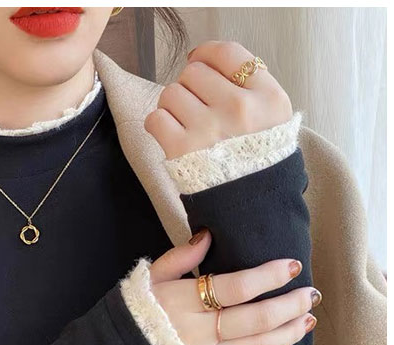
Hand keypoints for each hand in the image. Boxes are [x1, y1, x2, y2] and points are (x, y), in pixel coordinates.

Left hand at [144, 40, 292, 159]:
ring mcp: (208, 128)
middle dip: (189, 87)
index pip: (227, 54)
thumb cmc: (255, 163)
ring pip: (171, 92)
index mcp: (267, 97)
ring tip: (185, 125)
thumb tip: (201, 58)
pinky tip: (172, 136)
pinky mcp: (181, 148)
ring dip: (172, 107)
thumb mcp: (272, 119)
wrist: (249, 207)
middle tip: (196, 109)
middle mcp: (239, 108)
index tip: (199, 63)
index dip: (206, 54)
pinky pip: (155, 118)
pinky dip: (158, 125)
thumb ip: (248, 86)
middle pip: (194, 71)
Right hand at [150, 229, 317, 344]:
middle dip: (290, 306)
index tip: (292, 265)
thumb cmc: (132, 315)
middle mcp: (198, 333)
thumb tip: (209, 235)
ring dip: (288, 333)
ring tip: (307, 320)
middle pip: (256, 319)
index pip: (237, 287)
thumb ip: (179, 259)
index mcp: (183, 302)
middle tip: (311, 294)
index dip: (269, 276)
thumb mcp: (148, 280)